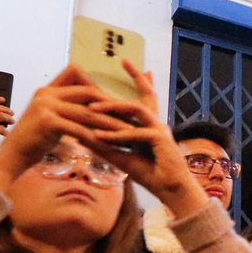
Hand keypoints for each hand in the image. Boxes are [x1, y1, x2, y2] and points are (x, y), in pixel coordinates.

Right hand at [0, 65, 134, 189]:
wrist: (11, 157)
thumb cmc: (33, 142)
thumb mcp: (50, 119)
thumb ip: (66, 110)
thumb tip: (90, 109)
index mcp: (48, 89)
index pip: (75, 72)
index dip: (95, 84)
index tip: (110, 100)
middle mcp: (46, 93)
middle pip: (87, 91)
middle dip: (109, 104)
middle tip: (128, 117)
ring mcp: (45, 106)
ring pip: (87, 112)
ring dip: (109, 123)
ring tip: (126, 133)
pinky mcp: (46, 122)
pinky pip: (78, 129)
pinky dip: (95, 138)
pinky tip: (107, 146)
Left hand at [86, 60, 207, 217]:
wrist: (171, 190)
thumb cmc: (149, 174)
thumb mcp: (120, 156)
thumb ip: (103, 144)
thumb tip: (80, 134)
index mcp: (150, 125)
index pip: (145, 96)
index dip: (138, 78)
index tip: (126, 62)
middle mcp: (156, 123)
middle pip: (144, 95)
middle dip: (134, 77)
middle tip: (119, 62)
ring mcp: (159, 130)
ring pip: (135, 110)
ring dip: (113, 107)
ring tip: (91, 107)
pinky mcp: (159, 140)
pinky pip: (134, 134)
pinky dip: (115, 135)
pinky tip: (98, 135)